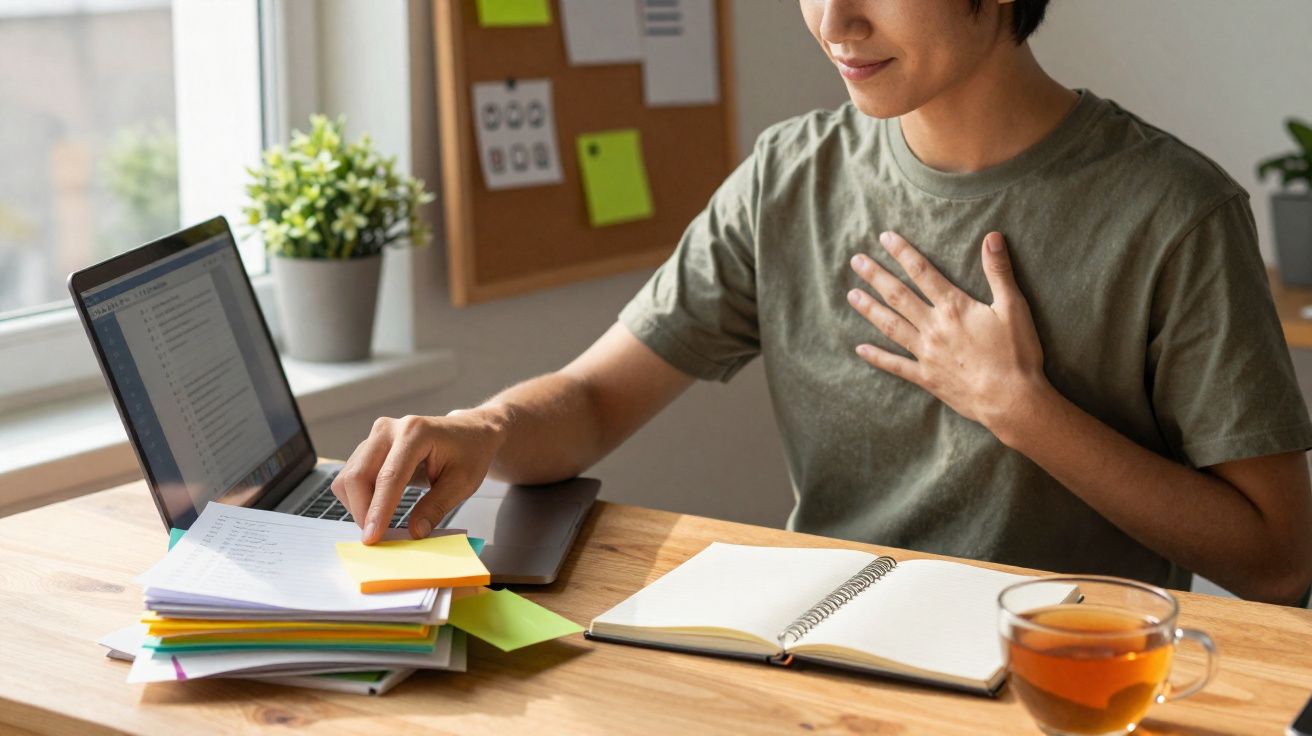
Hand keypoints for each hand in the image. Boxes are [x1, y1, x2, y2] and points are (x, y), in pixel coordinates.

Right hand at [330, 408, 506, 543]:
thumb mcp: (463, 483)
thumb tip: (414, 532)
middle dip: (362, 510)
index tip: (372, 537)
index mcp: (415, 432)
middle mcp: (389, 429)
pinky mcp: (369, 445)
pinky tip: (378, 507)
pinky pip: (351, 475)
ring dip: (358, 505)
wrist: (468, 432)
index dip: (378, 510)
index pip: (389, 477)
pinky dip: (358, 497)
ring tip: (381, 522)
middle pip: (358, 475)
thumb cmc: (469, 453)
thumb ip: (436, 507)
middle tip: (376, 537)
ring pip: (348, 476)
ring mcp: (376, 435)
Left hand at [845, 230, 1049, 437]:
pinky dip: (877, 357)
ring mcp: (926, 353)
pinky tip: (860, 349)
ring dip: (870, 309)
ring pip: (891, 326)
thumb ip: (998, 271)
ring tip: (851, 295)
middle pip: (898, 296)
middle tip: (856, 261)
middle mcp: (933, 327)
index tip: (884, 238)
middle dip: (876, 276)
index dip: (902, 253)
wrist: (1011, 400)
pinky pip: (895, 365)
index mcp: (954, 307)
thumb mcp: (1013, 307)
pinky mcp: (926, 377)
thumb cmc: (1016, 353)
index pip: (922, 272)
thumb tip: (992, 236)